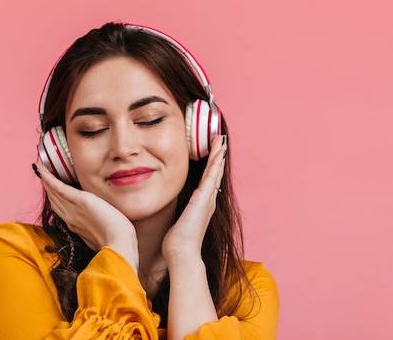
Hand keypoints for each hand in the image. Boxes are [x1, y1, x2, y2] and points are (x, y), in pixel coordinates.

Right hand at [33, 163, 138, 269]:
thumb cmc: (116, 240)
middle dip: (47, 187)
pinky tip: (42, 170)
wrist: (118, 244)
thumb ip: (99, 225)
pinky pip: (59, 188)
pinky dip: (49, 179)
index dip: (54, 197)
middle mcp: (70, 218)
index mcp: (76, 225)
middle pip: (54, 200)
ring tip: (39, 169)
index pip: (61, 208)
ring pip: (54, 193)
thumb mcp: (103, 233)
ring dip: (45, 180)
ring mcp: (73, 210)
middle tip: (41, 174)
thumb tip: (103, 220)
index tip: (50, 188)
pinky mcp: (80, 201)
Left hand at [162, 134, 226, 265]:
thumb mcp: (178, 223)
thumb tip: (172, 213)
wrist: (182, 253)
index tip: (213, 153)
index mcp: (202, 205)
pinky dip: (216, 162)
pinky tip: (219, 151)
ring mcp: (208, 199)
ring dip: (219, 155)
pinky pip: (212, 175)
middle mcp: (208, 201)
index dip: (212, 167)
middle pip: (215, 174)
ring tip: (221, 140)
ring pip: (215, 171)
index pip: (208, 181)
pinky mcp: (204, 198)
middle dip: (218, 157)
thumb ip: (178, 215)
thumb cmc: (177, 242)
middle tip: (220, 140)